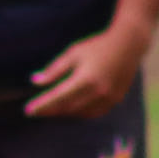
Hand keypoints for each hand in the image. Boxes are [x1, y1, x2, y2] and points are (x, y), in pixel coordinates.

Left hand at [25, 23, 148, 118]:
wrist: (129, 44)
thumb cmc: (97, 46)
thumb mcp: (73, 53)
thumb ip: (54, 70)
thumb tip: (35, 81)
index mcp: (85, 79)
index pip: (58, 98)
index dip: (42, 105)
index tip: (28, 110)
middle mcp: (98, 91)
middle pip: (68, 107)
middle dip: (50, 110)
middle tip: (36, 112)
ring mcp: (109, 97)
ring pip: (80, 112)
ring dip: (64, 113)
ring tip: (51, 110)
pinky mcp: (116, 99)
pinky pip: (94, 113)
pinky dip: (80, 113)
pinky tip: (70, 109)